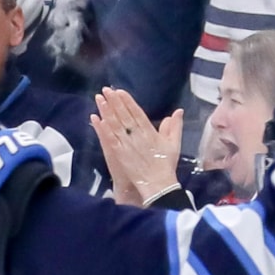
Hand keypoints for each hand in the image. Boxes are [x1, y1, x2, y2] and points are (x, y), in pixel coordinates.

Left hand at [94, 86, 181, 205]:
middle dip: (114, 101)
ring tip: (100, 99)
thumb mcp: (174, 144)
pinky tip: (97, 120)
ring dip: (107, 111)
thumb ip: (174, 126)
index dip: (128, 101)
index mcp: (150, 131)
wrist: (158, 184)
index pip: (137, 112)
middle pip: (124, 115)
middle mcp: (137, 135)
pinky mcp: (120, 153)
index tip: (120, 91)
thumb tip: (178, 111)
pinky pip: (110, 138)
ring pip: (115, 124)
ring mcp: (127, 143)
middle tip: (106, 90)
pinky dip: (104, 129)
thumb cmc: (166, 164)